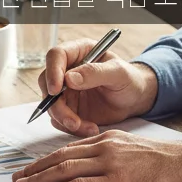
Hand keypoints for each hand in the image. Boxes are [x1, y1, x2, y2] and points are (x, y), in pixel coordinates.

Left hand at [11, 130, 181, 181]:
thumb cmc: (168, 165)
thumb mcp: (135, 153)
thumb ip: (113, 158)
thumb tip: (94, 173)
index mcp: (109, 140)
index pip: (69, 149)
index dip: (46, 160)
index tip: (31, 170)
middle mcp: (105, 147)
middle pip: (60, 157)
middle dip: (35, 169)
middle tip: (16, 180)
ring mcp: (110, 163)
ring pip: (64, 169)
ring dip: (39, 180)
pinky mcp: (116, 181)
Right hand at [38, 38, 158, 135]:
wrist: (134, 100)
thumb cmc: (130, 80)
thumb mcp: (118, 73)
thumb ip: (95, 73)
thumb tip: (69, 78)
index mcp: (79, 52)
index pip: (56, 56)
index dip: (52, 72)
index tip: (56, 91)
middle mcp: (67, 70)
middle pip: (47, 84)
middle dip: (57, 106)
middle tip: (73, 121)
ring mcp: (66, 90)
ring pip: (51, 105)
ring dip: (65, 120)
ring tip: (89, 128)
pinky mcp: (68, 108)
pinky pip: (60, 120)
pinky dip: (72, 128)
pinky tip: (90, 128)